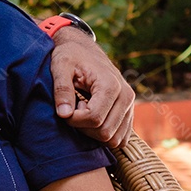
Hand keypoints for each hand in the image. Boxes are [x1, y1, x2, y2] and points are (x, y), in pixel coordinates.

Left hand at [50, 28, 134, 147]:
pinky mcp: (128, 114)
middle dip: (83, 127)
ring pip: (114, 140)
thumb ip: (61, 89)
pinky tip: (92, 119)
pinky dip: (103, 135)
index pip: (94, 118)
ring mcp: (130, 106)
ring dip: (94, 133)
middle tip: (74, 109)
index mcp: (111, 85)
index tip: (64, 109)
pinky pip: (120, 138)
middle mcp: (126, 97)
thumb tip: (64, 114)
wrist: (83, 50)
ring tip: (83, 111)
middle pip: (105, 133)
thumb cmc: (70, 57)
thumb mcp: (60, 67)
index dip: (74, 120)